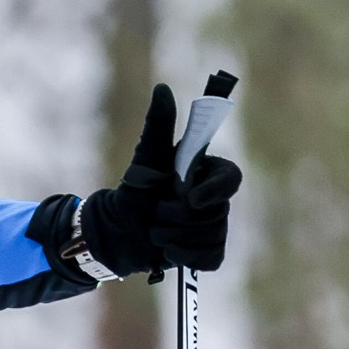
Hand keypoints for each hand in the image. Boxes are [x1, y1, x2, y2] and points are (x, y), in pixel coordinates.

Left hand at [78, 85, 242, 277]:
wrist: (117, 231)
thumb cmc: (133, 190)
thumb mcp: (145, 158)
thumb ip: (158, 126)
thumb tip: (162, 89)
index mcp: (207, 173)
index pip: (231, 179)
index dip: (215, 191)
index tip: (191, 197)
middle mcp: (214, 199)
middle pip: (216, 213)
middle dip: (178, 217)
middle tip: (156, 212)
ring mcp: (212, 227)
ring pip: (211, 237)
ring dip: (175, 236)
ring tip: (155, 230)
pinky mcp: (205, 252)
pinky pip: (211, 259)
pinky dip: (187, 257)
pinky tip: (167, 251)